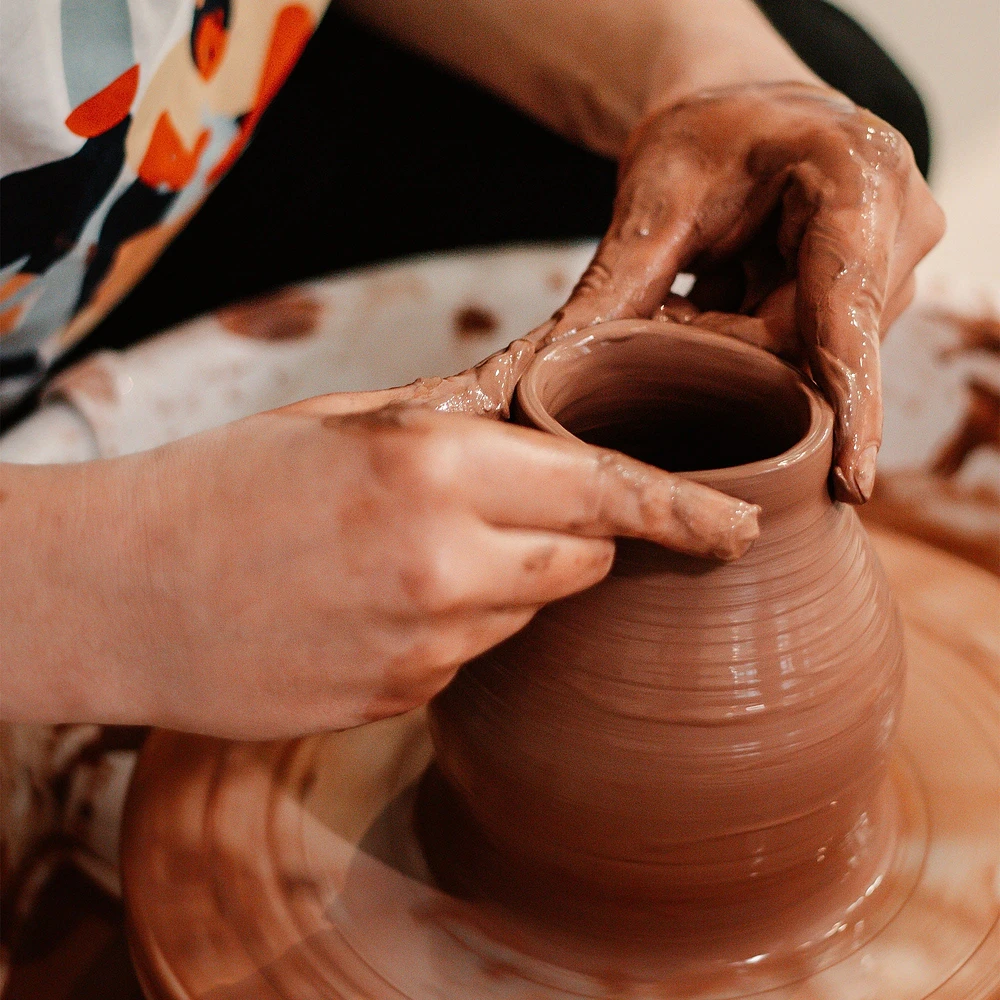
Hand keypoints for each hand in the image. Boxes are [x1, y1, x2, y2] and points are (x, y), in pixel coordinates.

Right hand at [0, 399, 757, 737]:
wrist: (119, 588)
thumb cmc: (225, 482)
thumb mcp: (342, 421)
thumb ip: (456, 430)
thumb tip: (542, 437)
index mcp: (433, 467)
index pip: (600, 492)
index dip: (676, 510)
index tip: (738, 528)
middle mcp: (445, 562)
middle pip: (581, 563)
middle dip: (578, 541)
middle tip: (521, 513)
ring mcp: (424, 645)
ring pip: (526, 614)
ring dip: (505, 583)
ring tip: (411, 554)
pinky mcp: (398, 700)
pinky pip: (469, 658)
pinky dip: (454, 626)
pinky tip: (378, 602)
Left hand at [545, 83, 945, 501]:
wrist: (739, 113)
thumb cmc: (700, 139)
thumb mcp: (650, 204)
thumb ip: (611, 290)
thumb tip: (533, 372)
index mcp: (856, 177)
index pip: (849, 309)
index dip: (848, 400)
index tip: (850, 481)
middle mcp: (896, 227)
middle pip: (810, 347)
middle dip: (726, 353)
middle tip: (668, 313)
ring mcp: (891, 266)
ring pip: (805, 357)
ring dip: (733, 348)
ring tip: (692, 296)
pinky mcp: (873, 295)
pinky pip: (807, 351)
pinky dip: (749, 342)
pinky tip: (716, 303)